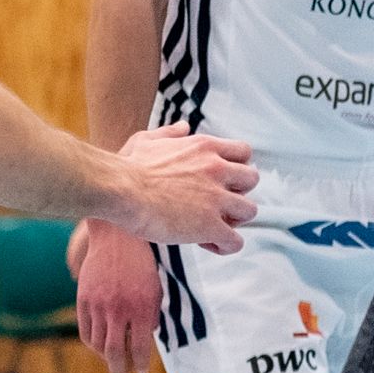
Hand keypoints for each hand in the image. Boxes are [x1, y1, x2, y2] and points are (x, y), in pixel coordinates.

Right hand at [74, 220, 163, 372]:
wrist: (117, 235)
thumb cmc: (141, 262)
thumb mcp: (155, 289)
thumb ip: (151, 317)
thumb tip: (145, 340)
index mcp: (141, 308)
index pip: (140, 349)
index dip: (141, 364)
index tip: (142, 371)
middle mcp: (118, 309)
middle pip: (115, 353)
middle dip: (120, 371)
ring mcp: (98, 305)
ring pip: (98, 345)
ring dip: (106, 358)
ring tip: (113, 362)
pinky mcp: (83, 299)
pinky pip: (85, 331)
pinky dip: (92, 344)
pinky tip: (99, 347)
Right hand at [116, 120, 256, 251]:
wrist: (121, 189)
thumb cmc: (129, 166)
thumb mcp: (149, 139)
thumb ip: (170, 132)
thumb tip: (183, 127)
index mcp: (205, 147)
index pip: (243, 152)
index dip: (236, 167)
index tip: (220, 179)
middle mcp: (217, 169)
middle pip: (252, 179)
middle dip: (239, 192)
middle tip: (218, 203)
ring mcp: (216, 198)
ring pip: (250, 210)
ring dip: (234, 220)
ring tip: (212, 226)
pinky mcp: (210, 225)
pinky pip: (235, 241)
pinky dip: (225, 245)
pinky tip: (206, 243)